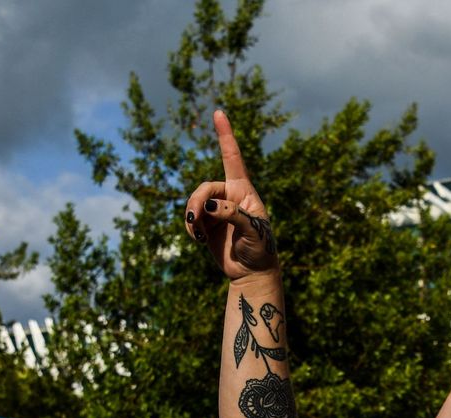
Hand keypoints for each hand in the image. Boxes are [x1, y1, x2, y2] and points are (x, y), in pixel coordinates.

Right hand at [184, 110, 278, 281]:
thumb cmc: (260, 250)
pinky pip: (191, 218)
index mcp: (244, 191)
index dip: (225, 135)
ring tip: (198, 236)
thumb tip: (210, 206)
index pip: (233, 158)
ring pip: (194, 202)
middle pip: (204, 188)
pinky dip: (190, 227)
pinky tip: (198, 239)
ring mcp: (216, 210)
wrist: (251, 273)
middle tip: (195, 222)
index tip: (219, 113)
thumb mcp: (254, 232)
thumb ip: (233, 215)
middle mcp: (229, 196)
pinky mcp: (206, 223)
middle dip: (197, 203)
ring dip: (192, 218)